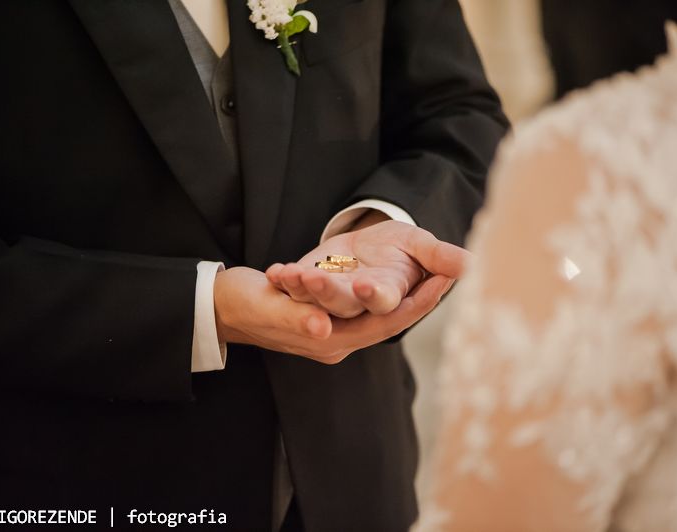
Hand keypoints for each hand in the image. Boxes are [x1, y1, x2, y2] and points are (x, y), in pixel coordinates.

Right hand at [214, 266, 453, 363]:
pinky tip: (407, 274)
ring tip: (440, 271)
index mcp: (327, 342)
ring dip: (409, 294)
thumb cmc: (242, 305)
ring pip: (381, 313)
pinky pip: (368, 305)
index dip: (414, 303)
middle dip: (422, 298)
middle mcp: (337, 341)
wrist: (222, 307)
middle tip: (454, 272)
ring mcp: (334, 331)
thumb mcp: (267, 308)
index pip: (382, 324)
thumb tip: (324, 328)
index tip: (444, 280)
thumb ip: (296, 319)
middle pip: (389, 321)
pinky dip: (388, 290)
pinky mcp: (329, 318)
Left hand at [266, 218, 468, 317]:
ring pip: (317, 302)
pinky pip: (293, 291)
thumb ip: (440, 257)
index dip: (376, 296)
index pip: (388, 305)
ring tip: (294, 274)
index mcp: (390, 299)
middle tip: (315, 279)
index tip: (367, 284)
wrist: (367, 245)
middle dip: (330, 294)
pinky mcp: (307, 291)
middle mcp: (360, 308)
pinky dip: (284, 280)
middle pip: (346, 307)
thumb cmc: (399, 247)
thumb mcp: (420, 245)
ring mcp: (331, 302)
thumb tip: (473, 264)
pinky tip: (275, 272)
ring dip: (305, 289)